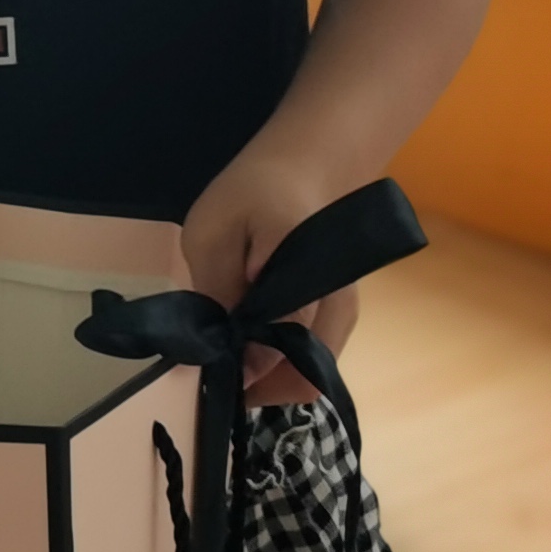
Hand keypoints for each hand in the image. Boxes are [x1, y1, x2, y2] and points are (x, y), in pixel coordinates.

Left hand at [179, 147, 357, 409]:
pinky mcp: (340, 315)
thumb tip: (218, 351)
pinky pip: (315, 356)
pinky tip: (250, 346)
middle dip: (259, 388)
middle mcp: (337, 305)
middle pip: (306, 378)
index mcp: (306, 278)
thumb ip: (217, 290)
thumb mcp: (214, 231)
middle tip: (215, 375)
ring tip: (228, 361)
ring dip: (270, 378)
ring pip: (312, 373)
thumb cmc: (255, 190)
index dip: (241, 372)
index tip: (206, 375)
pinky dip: (283, 363)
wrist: (308, 163)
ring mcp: (344, 314)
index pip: (278, 347)